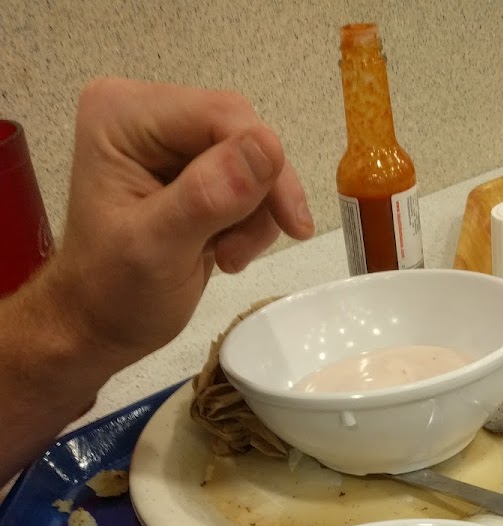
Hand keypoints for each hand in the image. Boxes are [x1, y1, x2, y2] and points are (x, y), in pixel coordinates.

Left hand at [47, 76, 314, 372]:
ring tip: (228, 258)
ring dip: (256, 216)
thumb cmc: (115, 294)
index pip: (219, 115)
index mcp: (123, 116)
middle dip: (259, 196)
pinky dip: (250, 222)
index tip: (292, 222)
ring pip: (253, 161)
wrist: (102, 325)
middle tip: (242, 253)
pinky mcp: (192, 170)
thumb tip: (268, 148)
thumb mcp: (157, 249)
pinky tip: (224, 252)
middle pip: (241, 133)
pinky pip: (248, 182)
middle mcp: (146, 115)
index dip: (265, 163)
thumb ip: (207, 197)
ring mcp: (170, 143)